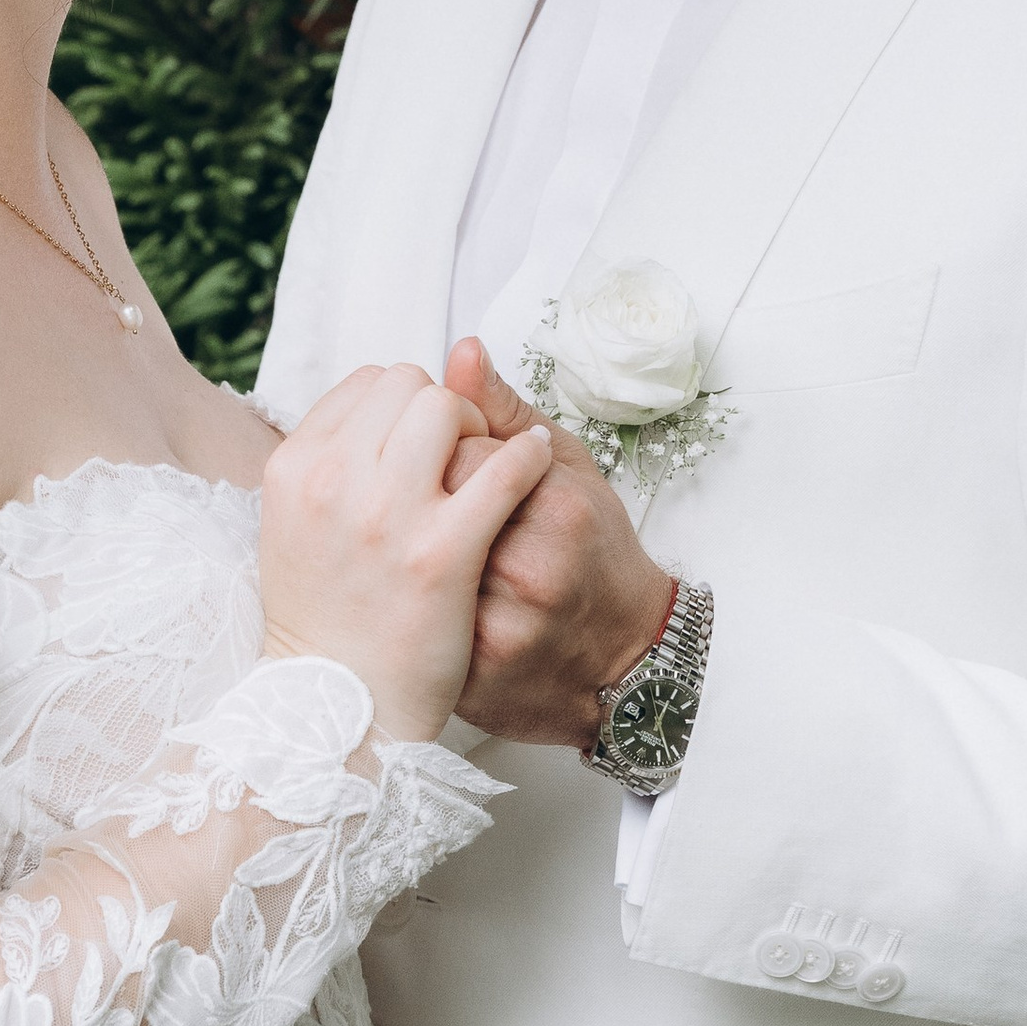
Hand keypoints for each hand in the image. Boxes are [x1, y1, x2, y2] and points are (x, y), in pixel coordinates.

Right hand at [258, 364, 558, 744]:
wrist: (340, 710)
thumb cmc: (326, 620)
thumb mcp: (302, 527)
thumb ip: (331, 455)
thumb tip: (368, 391)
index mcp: (294, 469)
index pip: (365, 386)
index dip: (404, 406)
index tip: (422, 441)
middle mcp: (332, 481)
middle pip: (407, 386)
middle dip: (442, 409)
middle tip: (459, 453)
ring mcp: (386, 516)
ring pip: (447, 410)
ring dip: (479, 428)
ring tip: (492, 464)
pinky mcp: (442, 553)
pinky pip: (503, 468)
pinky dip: (528, 458)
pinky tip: (535, 468)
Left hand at [441, 337, 677, 745]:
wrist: (621, 661)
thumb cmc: (593, 553)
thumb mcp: (567, 469)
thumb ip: (506, 412)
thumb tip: (462, 350)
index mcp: (552, 507)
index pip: (455, 451)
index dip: (443, 454)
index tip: (455, 465)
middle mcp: (527, 569)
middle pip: (426, 508)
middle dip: (421, 502)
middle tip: (437, 510)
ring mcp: (497, 628)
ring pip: (411, 566)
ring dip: (408, 549)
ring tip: (428, 548)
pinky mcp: (469, 675)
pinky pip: (410, 621)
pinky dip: (405, 601)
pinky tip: (417, 591)